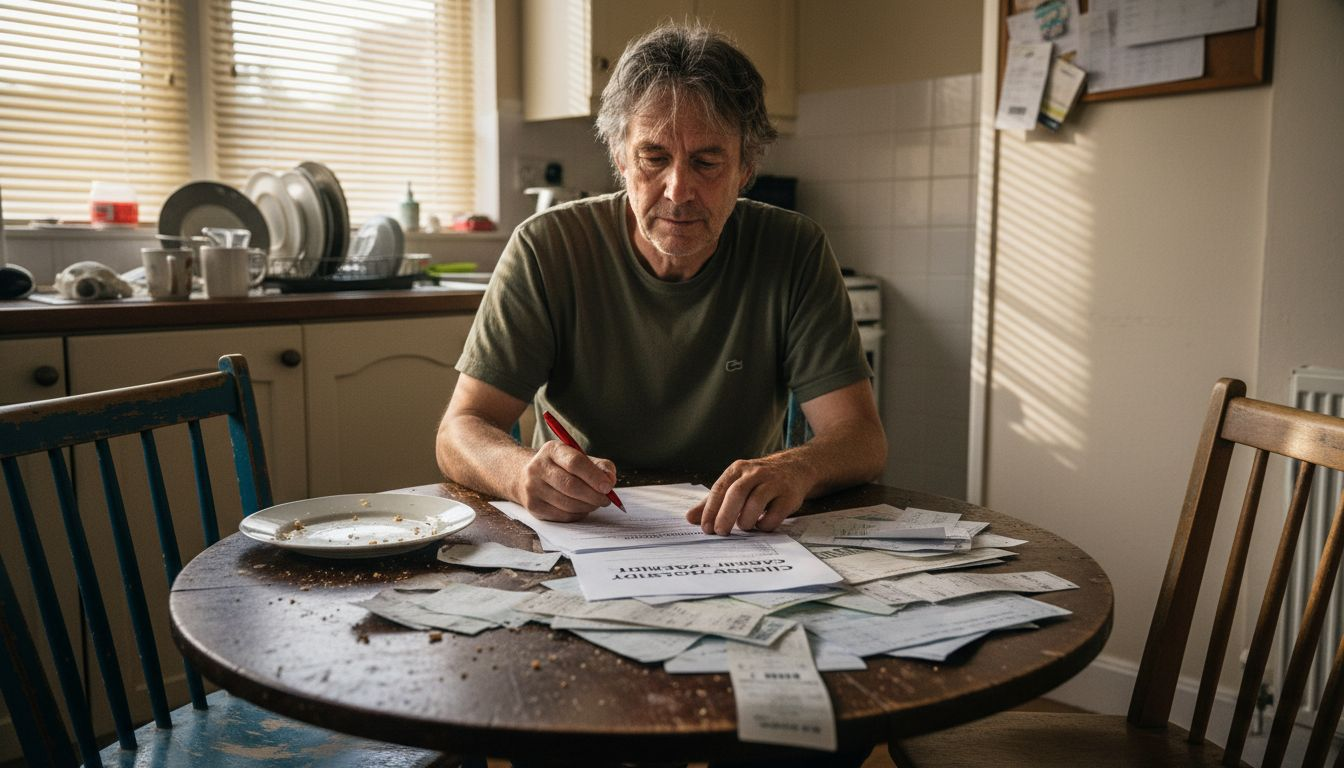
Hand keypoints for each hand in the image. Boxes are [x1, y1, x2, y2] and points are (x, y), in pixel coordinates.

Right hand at [517, 440, 617, 521]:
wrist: (526, 476)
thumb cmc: (562, 467)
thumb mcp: (580, 458)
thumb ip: (600, 466)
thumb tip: (610, 480)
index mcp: (552, 450)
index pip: (575, 462)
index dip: (594, 476)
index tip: (608, 487)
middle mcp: (538, 467)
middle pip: (570, 485)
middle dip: (593, 495)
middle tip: (606, 499)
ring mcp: (533, 488)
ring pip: (567, 503)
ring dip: (587, 506)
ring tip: (595, 503)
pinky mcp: (533, 506)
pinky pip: (562, 515)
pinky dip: (578, 514)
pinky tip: (582, 508)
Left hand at [686, 456, 809, 534]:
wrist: (795, 468)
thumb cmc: (758, 480)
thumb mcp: (735, 484)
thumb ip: (713, 501)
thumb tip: (690, 518)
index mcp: (738, 469)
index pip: (720, 489)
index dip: (710, 509)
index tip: (705, 527)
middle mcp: (755, 473)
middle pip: (737, 493)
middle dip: (726, 515)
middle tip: (720, 532)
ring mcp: (774, 483)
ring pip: (756, 502)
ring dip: (746, 520)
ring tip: (743, 526)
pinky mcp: (789, 495)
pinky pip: (775, 514)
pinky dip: (765, 524)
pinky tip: (761, 525)